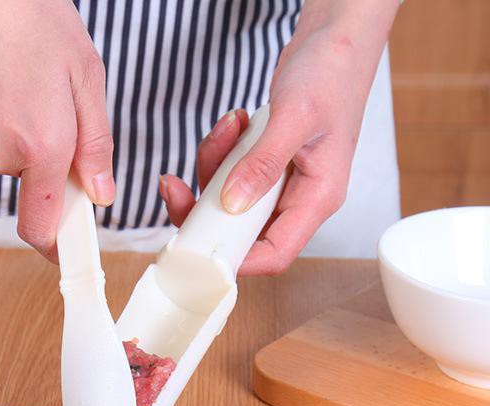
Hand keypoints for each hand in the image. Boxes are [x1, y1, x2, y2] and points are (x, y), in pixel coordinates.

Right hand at [0, 0, 114, 260]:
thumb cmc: (31, 18)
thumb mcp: (85, 76)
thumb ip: (95, 145)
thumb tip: (100, 195)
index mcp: (42, 145)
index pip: (43, 226)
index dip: (57, 245)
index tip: (68, 249)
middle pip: (28, 183)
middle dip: (42, 158)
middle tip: (46, 105)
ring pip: (0, 161)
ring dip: (13, 138)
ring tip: (14, 85)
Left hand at [160, 0, 398, 274]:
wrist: (338, 34)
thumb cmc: (333, 70)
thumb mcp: (296, 116)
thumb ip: (263, 163)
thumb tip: (233, 204)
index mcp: (318, 198)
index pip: (275, 253)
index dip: (236, 260)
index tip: (198, 245)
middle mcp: (299, 197)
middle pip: (242, 232)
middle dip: (206, 210)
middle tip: (178, 186)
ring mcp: (281, 182)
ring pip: (230, 201)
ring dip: (212, 170)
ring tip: (225, 130)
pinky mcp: (266, 164)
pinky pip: (231, 173)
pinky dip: (220, 153)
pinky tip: (232, 123)